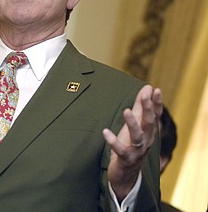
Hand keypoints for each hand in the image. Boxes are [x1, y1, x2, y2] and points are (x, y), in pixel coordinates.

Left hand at [102, 85, 162, 200]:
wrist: (126, 174)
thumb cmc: (129, 145)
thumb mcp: (135, 125)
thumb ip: (140, 107)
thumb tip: (147, 87)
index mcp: (148, 132)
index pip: (155, 115)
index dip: (156, 103)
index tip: (156, 89)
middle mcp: (146, 141)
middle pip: (149, 123)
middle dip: (148, 109)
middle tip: (145, 96)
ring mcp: (137, 151)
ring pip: (138, 136)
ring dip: (132, 123)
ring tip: (126, 110)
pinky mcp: (126, 159)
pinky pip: (120, 150)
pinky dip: (113, 141)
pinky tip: (105, 131)